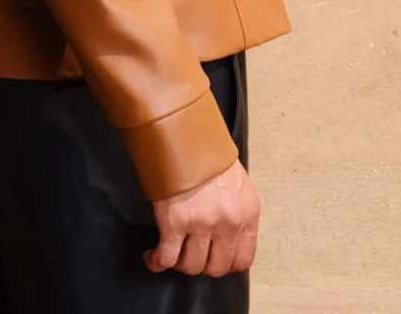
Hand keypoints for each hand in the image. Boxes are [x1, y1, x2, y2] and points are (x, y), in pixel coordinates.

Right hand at [142, 157, 259, 276]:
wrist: (186, 132)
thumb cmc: (208, 152)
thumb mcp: (237, 182)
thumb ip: (236, 211)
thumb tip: (226, 235)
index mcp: (247, 212)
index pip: (242, 260)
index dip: (225, 263)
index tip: (214, 259)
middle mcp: (227, 222)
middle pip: (215, 267)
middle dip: (201, 264)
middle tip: (190, 253)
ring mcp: (202, 224)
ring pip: (191, 266)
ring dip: (179, 262)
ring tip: (172, 252)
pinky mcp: (175, 222)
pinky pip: (166, 257)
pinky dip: (157, 261)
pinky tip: (153, 257)